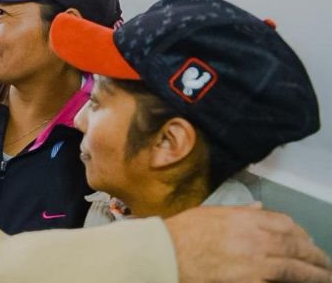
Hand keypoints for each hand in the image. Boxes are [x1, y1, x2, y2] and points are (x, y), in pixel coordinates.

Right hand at [165, 204, 330, 281]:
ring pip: (296, 268)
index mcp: (246, 219)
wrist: (166, 253)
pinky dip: (293, 282)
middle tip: (324, 263)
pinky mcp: (250, 282)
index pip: (285, 224)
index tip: (306, 241)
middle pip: (296, 246)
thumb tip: (258, 208)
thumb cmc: (182, 233)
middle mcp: (257, 238)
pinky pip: (280, 282)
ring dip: (314, 274)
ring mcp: (256, 262)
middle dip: (314, 255)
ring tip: (323, 278)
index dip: (300, 233)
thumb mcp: (211, 213)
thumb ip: (238, 212)